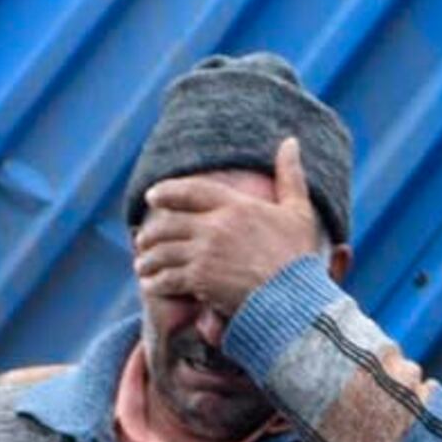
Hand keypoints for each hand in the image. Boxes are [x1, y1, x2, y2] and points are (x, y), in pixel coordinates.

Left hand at [135, 133, 322, 331]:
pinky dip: (157, 282)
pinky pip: (168, 278)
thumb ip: (290, 177)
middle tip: (141, 239)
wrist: (295, 299)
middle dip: (152, 233)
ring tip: (142, 265)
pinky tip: (151, 285)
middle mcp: (215, 226)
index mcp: (235, 205)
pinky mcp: (200, 280)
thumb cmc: (300, 258)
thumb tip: (291, 142)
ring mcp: (204, 253)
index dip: (167, 192)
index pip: (190, 191)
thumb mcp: (299, 212)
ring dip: (149, 259)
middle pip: (170, 224)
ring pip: (164, 251)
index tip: (152, 196)